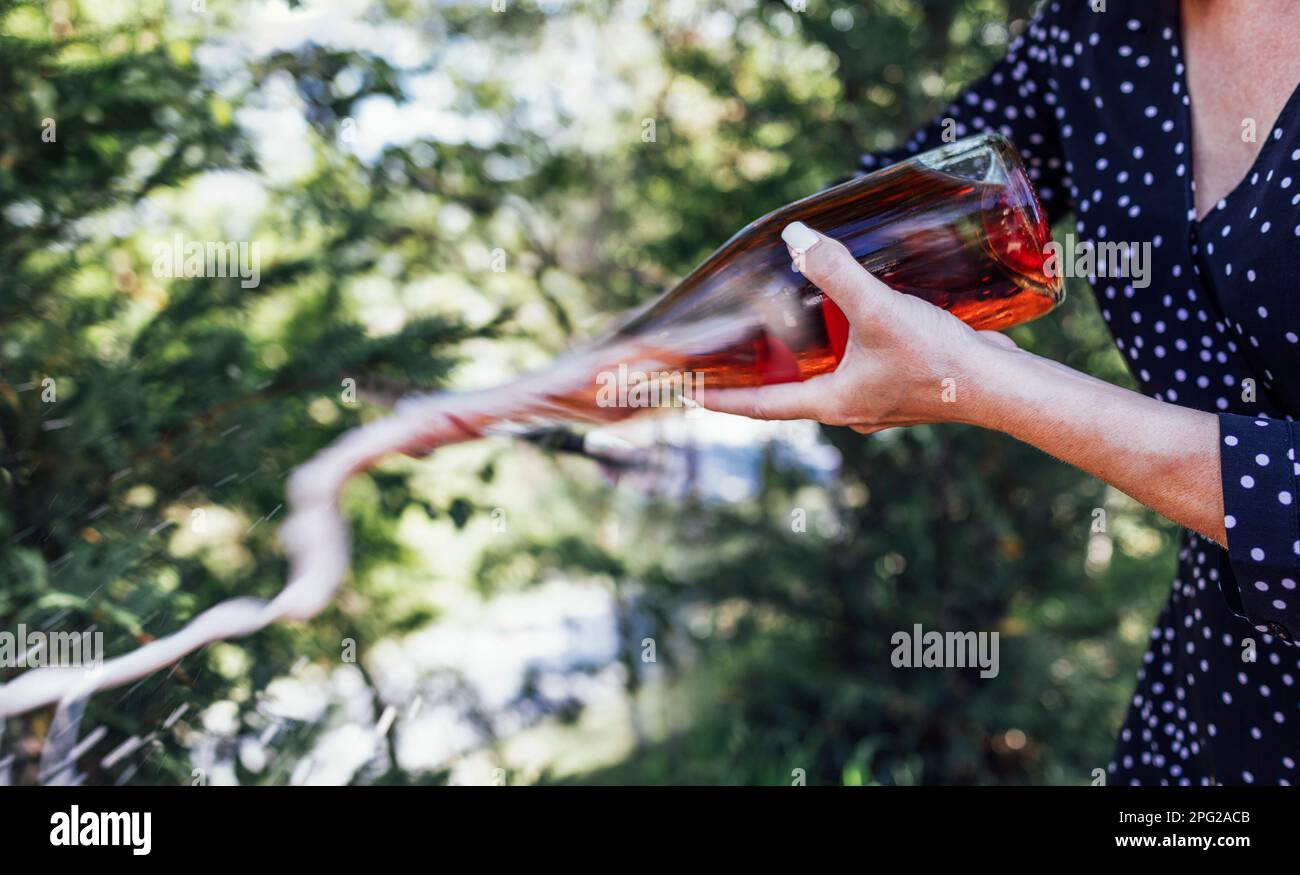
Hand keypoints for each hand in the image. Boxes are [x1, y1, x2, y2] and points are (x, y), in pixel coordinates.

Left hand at [698, 221, 1018, 432]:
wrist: (1002, 386)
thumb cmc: (938, 359)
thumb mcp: (879, 311)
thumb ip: (837, 273)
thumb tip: (797, 237)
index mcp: (831, 403)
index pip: (759, 405)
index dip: (720, 398)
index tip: (685, 394)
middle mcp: (847, 410)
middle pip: (787, 394)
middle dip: (757, 377)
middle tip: (726, 358)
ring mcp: (875, 403)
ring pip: (823, 382)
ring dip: (799, 364)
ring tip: (776, 339)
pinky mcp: (901, 388)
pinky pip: (855, 372)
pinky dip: (838, 354)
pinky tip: (845, 329)